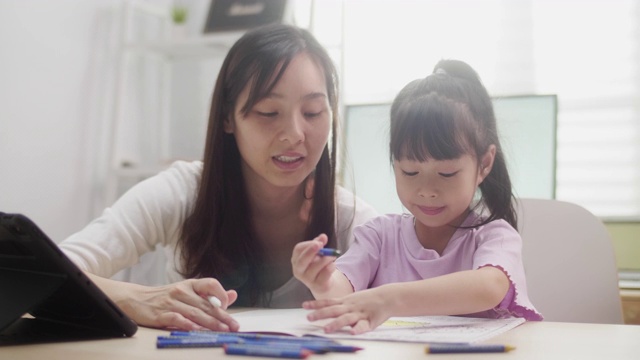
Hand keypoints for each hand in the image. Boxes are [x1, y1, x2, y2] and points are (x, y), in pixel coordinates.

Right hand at [101, 276, 239, 330]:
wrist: (135, 299)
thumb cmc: (166, 298)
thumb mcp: (188, 292)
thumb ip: (210, 295)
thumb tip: (233, 295)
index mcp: (191, 285)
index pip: (211, 284)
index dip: (221, 295)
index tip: (228, 308)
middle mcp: (182, 291)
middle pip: (205, 304)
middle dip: (222, 317)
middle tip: (234, 326)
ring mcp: (170, 302)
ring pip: (194, 313)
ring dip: (210, 323)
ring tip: (222, 330)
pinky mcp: (159, 314)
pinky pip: (176, 319)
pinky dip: (186, 324)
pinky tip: (195, 330)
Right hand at [291, 234, 336, 294]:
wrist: (322, 283)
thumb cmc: (317, 265)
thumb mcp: (317, 253)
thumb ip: (319, 243)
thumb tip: (323, 236)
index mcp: (296, 260)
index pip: (298, 250)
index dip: (308, 244)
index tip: (319, 242)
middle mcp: (298, 270)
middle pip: (302, 260)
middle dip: (310, 251)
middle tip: (320, 244)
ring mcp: (307, 280)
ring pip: (316, 266)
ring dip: (327, 258)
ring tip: (333, 256)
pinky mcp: (317, 285)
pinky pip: (325, 273)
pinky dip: (331, 267)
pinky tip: (332, 265)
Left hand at [302, 287, 392, 334]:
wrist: (387, 297)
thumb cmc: (368, 300)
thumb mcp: (352, 299)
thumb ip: (340, 305)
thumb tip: (324, 310)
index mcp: (346, 301)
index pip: (328, 302)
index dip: (316, 304)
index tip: (304, 306)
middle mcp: (350, 306)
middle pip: (333, 310)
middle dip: (321, 314)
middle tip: (309, 318)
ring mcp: (360, 313)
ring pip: (346, 319)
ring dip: (336, 324)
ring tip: (326, 329)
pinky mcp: (370, 321)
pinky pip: (364, 326)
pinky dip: (358, 329)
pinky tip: (353, 333)